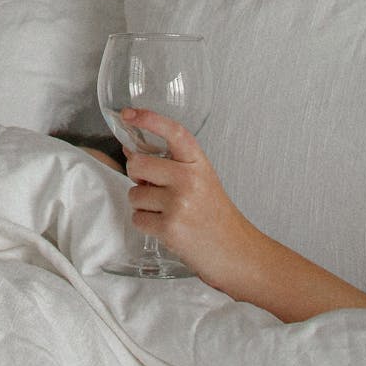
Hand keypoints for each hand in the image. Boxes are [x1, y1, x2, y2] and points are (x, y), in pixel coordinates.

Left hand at [121, 107, 255, 290]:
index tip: (129, 113)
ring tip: (167, 213)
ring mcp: (179, 203)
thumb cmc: (215, 216)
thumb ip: (168, 164)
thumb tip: (130, 150)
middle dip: (137, 178)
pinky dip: (146, 224)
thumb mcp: (199, 180)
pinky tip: (166, 227)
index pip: (173, 131)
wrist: (236, 252)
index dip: (149, 119)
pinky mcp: (170, 227)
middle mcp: (189, 179)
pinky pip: (137, 218)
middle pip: (138, 164)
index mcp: (197, 163)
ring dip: (143, 206)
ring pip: (134, 194)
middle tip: (153, 188)